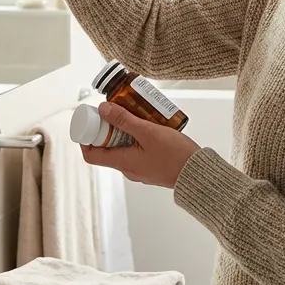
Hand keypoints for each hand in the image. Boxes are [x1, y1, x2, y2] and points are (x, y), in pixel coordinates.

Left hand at [80, 102, 201, 188]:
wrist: (198, 174)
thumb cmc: (176, 156)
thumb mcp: (148, 132)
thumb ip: (125, 120)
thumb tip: (103, 109)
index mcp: (123, 163)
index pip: (91, 155)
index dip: (86, 139)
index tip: (91, 122)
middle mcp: (128, 169)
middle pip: (107, 149)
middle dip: (108, 130)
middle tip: (116, 113)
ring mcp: (140, 170)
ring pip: (123, 149)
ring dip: (124, 133)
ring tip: (135, 116)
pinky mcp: (151, 167)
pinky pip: (136, 152)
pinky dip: (137, 139)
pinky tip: (149, 126)